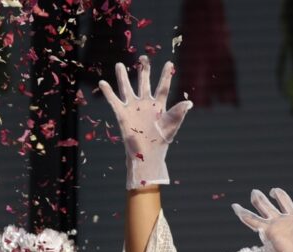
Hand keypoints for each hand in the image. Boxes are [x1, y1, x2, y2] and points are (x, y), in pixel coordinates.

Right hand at [99, 55, 192, 189]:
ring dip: (123, 77)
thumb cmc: (162, 140)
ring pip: (127, 88)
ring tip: (119, 65)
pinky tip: (102, 83)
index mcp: (159, 105)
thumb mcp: (172, 124)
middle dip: (144, 70)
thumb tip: (189, 103)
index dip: (166, 75)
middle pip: (144, 83)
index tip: (169, 63)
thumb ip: (179, 112)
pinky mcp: (122, 114)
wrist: (148, 154)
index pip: (163, 87)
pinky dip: (108, 92)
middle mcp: (145, 104)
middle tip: (143, 57)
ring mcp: (133, 108)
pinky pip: (114, 101)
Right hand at [232, 177, 292, 251]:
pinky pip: (254, 220)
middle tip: (275, 191)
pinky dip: (244, 213)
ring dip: (261, 200)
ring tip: (255, 192)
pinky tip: (235, 207)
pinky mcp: (268, 229)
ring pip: (267, 207)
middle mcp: (290, 218)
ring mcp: (278, 223)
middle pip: (282, 201)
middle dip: (278, 194)